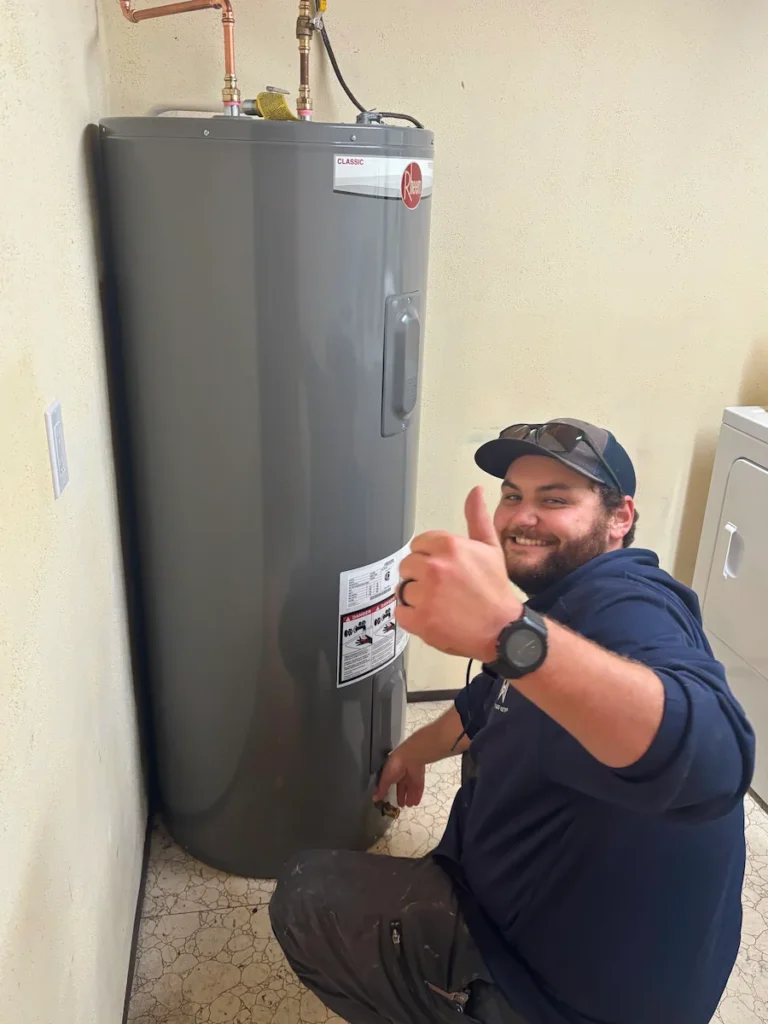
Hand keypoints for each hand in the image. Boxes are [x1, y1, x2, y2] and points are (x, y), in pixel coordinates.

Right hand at [373, 748, 425, 807]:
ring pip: (411, 789)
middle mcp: (402, 775)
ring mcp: (412, 777)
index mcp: (392, 773)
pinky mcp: (420, 780)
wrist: (410, 758)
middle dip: (402, 796)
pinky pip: (418, 789)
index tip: (389, 800)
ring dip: (410, 798)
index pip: (391, 783)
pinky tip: (416, 803)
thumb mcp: (385, 779)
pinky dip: (417, 796)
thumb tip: (374, 799)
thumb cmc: (394, 767)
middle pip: (402, 788)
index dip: (390, 791)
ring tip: (409, 806)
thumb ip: (381, 789)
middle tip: (402, 806)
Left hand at [395, 487, 521, 661]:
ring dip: (416, 598)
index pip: (418, 545)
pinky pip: (400, 613)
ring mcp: (426, 595)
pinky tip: (433, 616)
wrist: (502, 629)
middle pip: (407, 566)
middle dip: (420, 577)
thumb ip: (477, 517)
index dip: (429, 558)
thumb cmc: (495, 590)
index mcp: (448, 546)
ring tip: (440, 603)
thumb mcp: (489, 547)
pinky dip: (412, 618)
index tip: (443, 570)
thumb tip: (476, 492)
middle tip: (442, 588)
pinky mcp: (420, 619)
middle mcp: (435, 568)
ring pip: (403, 589)